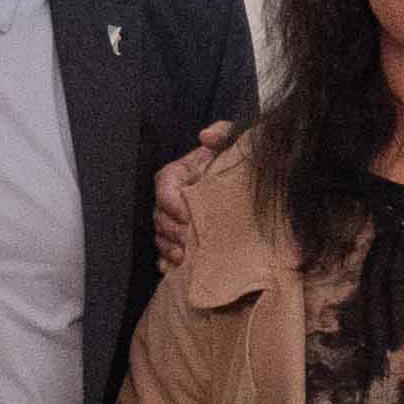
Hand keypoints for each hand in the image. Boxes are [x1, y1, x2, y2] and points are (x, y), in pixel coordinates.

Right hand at [147, 122, 235, 277]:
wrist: (244, 186)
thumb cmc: (235, 163)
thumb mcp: (233, 143)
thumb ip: (222, 133)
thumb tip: (205, 136)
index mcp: (177, 174)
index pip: (164, 187)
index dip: (172, 203)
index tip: (187, 215)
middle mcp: (169, 198)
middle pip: (160, 217)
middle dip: (173, 231)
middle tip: (190, 242)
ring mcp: (171, 221)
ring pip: (161, 237)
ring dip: (171, 249)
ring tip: (187, 258)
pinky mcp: (176, 240)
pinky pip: (163, 255)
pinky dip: (168, 264)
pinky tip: (178, 270)